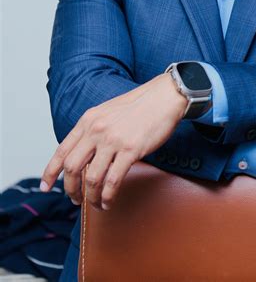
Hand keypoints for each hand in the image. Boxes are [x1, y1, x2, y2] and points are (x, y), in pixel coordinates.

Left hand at [40, 73, 186, 209]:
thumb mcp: (107, 112)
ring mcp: (113, 141)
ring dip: (91, 197)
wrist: (164, 97)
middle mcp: (96, 130)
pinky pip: (113, 181)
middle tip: (75, 199)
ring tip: (96, 203)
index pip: (61, 150)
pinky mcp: (130, 150)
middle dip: (70, 189)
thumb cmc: (139, 105)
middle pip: (72, 168)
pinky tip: (109, 200)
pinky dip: (108, 196)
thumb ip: (93, 130)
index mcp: (88, 120)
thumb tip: (84, 155)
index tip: (46, 187)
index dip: (50, 172)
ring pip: (91, 179)